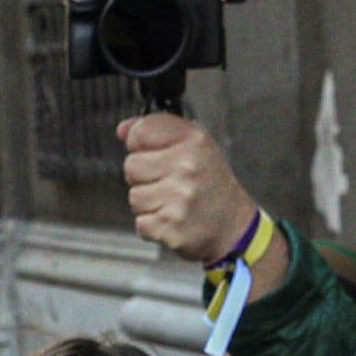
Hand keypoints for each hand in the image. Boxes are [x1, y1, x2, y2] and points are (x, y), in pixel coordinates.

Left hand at [119, 110, 257, 266]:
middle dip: (143, 176)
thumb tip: (124, 128)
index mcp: (193, 141)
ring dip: (147, 202)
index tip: (149, 151)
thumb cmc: (209, 182)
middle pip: (132, 166)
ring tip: (171, 201)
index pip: (141, 132)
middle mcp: (188, 166)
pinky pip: (141, 223)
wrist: (232, 223)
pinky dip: (151, 224)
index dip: (138, 143)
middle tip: (167, 182)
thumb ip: (158, 130)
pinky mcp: (171, 226)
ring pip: (134, 196)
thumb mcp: (194, 145)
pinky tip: (171, 218)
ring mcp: (179, 198)